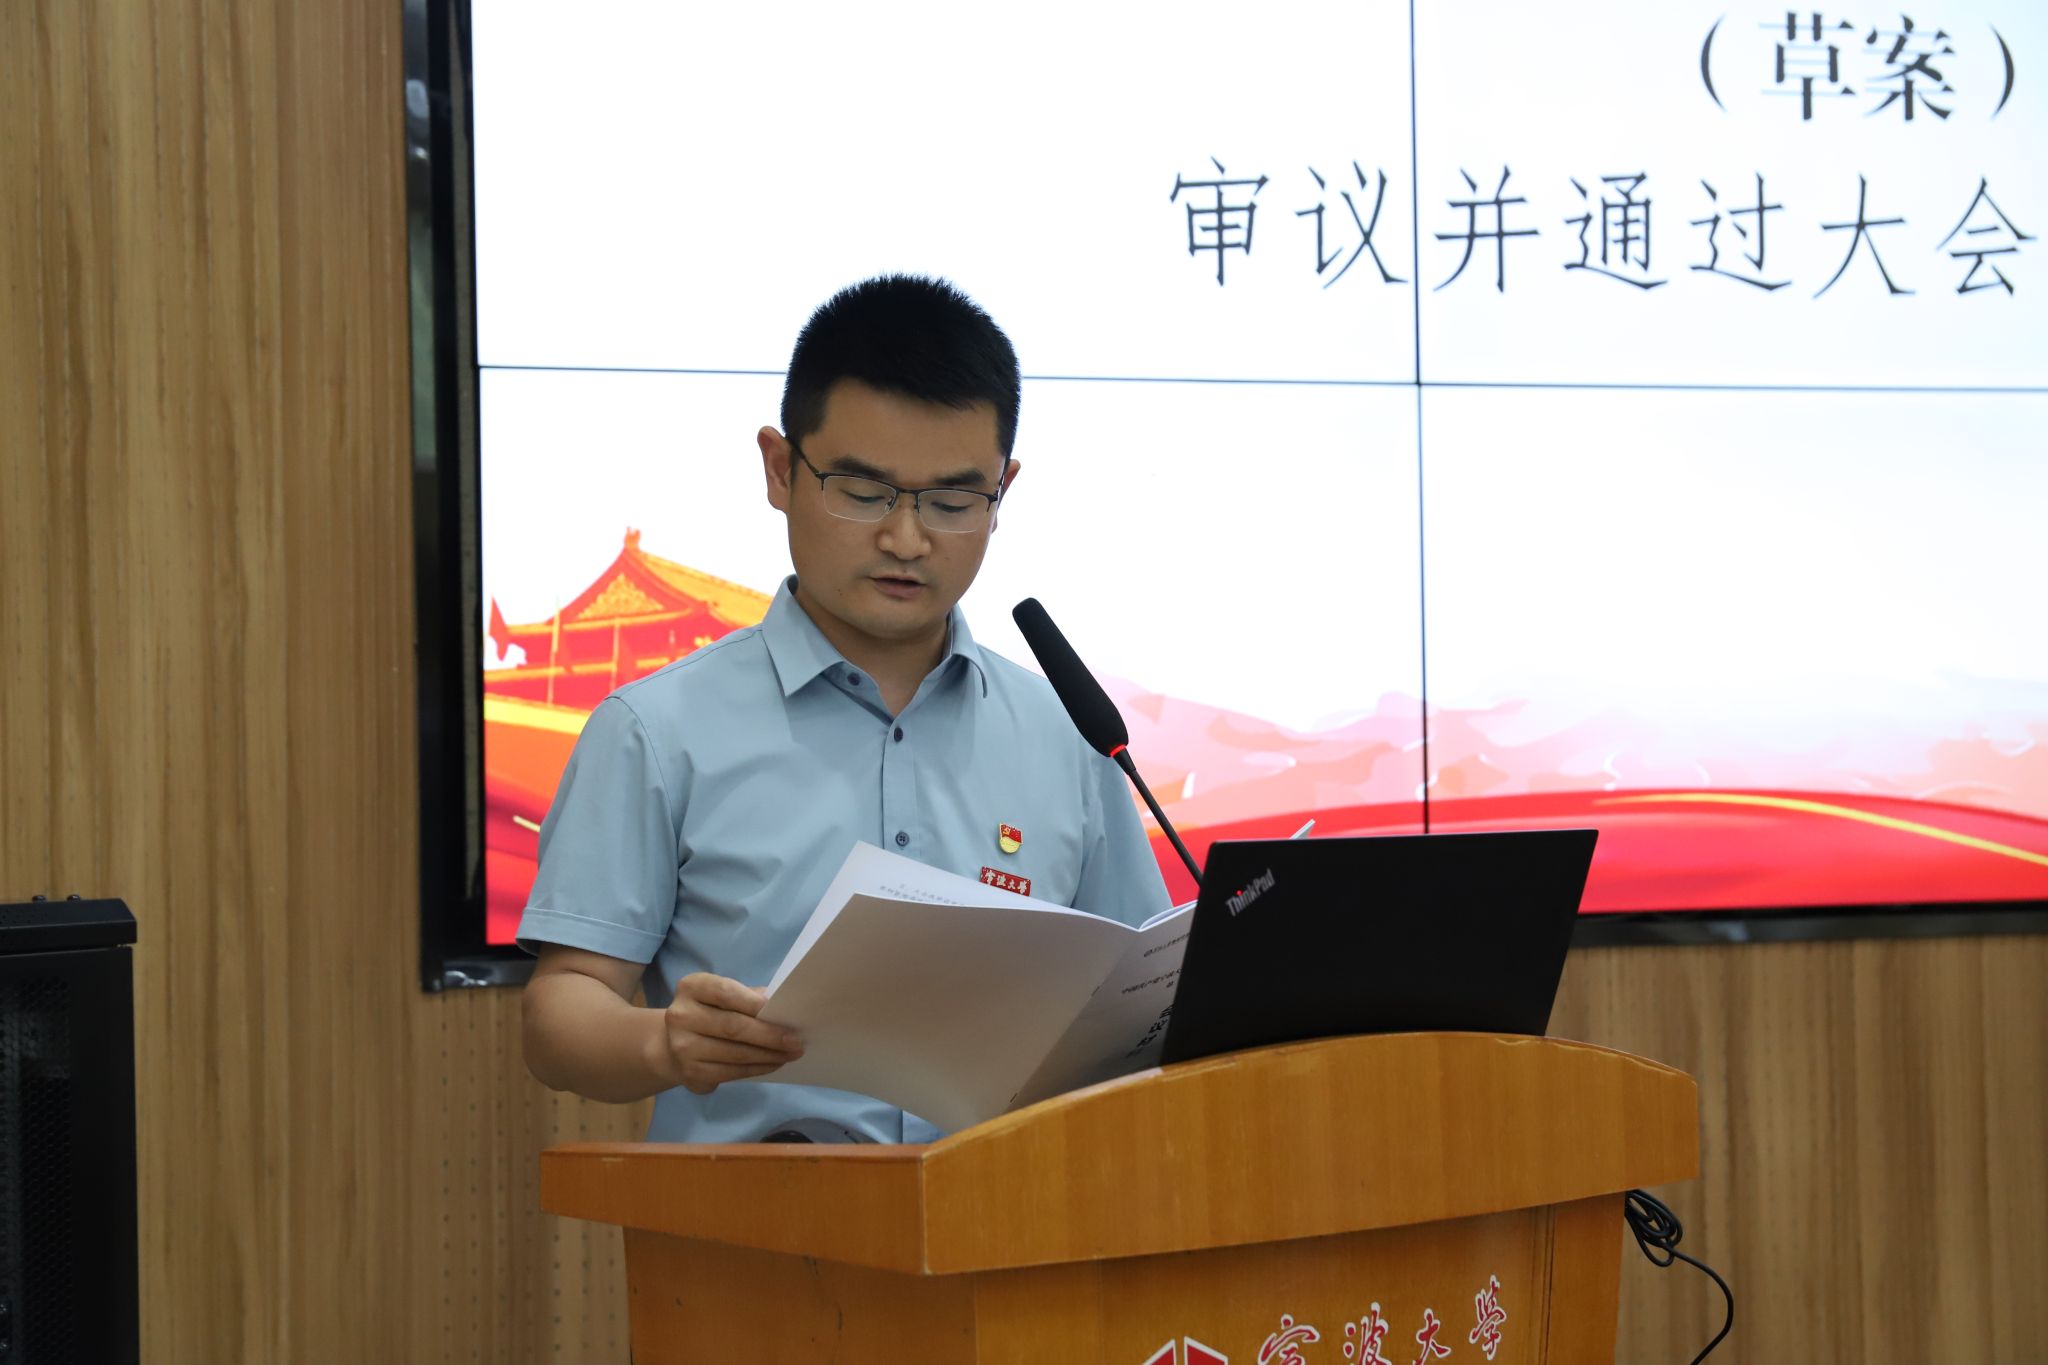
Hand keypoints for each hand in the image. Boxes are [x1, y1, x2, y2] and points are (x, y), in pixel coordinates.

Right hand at [657, 973, 803, 1095]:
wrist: (674, 1045)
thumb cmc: (710, 1013)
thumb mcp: (723, 996)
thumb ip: (749, 997)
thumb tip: (783, 1007)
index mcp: (691, 988)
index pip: (726, 993)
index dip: (755, 1003)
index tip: (782, 1012)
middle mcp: (681, 1015)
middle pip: (733, 1026)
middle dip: (770, 1035)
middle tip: (796, 1041)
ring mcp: (682, 1047)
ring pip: (735, 1053)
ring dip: (768, 1056)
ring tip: (790, 1054)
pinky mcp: (690, 1072)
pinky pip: (731, 1072)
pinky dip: (757, 1069)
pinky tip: (772, 1064)